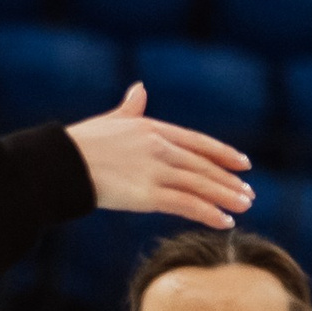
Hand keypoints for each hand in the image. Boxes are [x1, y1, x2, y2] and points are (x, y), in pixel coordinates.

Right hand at [65, 85, 254, 228]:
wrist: (62, 164)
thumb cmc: (80, 144)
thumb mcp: (112, 120)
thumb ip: (131, 107)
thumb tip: (140, 88)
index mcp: (153, 129)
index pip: (198, 142)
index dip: (223, 153)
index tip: (243, 163)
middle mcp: (159, 148)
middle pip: (203, 165)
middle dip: (229, 180)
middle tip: (249, 192)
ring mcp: (155, 171)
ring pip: (200, 185)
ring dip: (226, 197)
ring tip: (245, 206)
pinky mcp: (148, 195)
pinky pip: (186, 204)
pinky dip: (208, 213)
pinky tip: (224, 221)